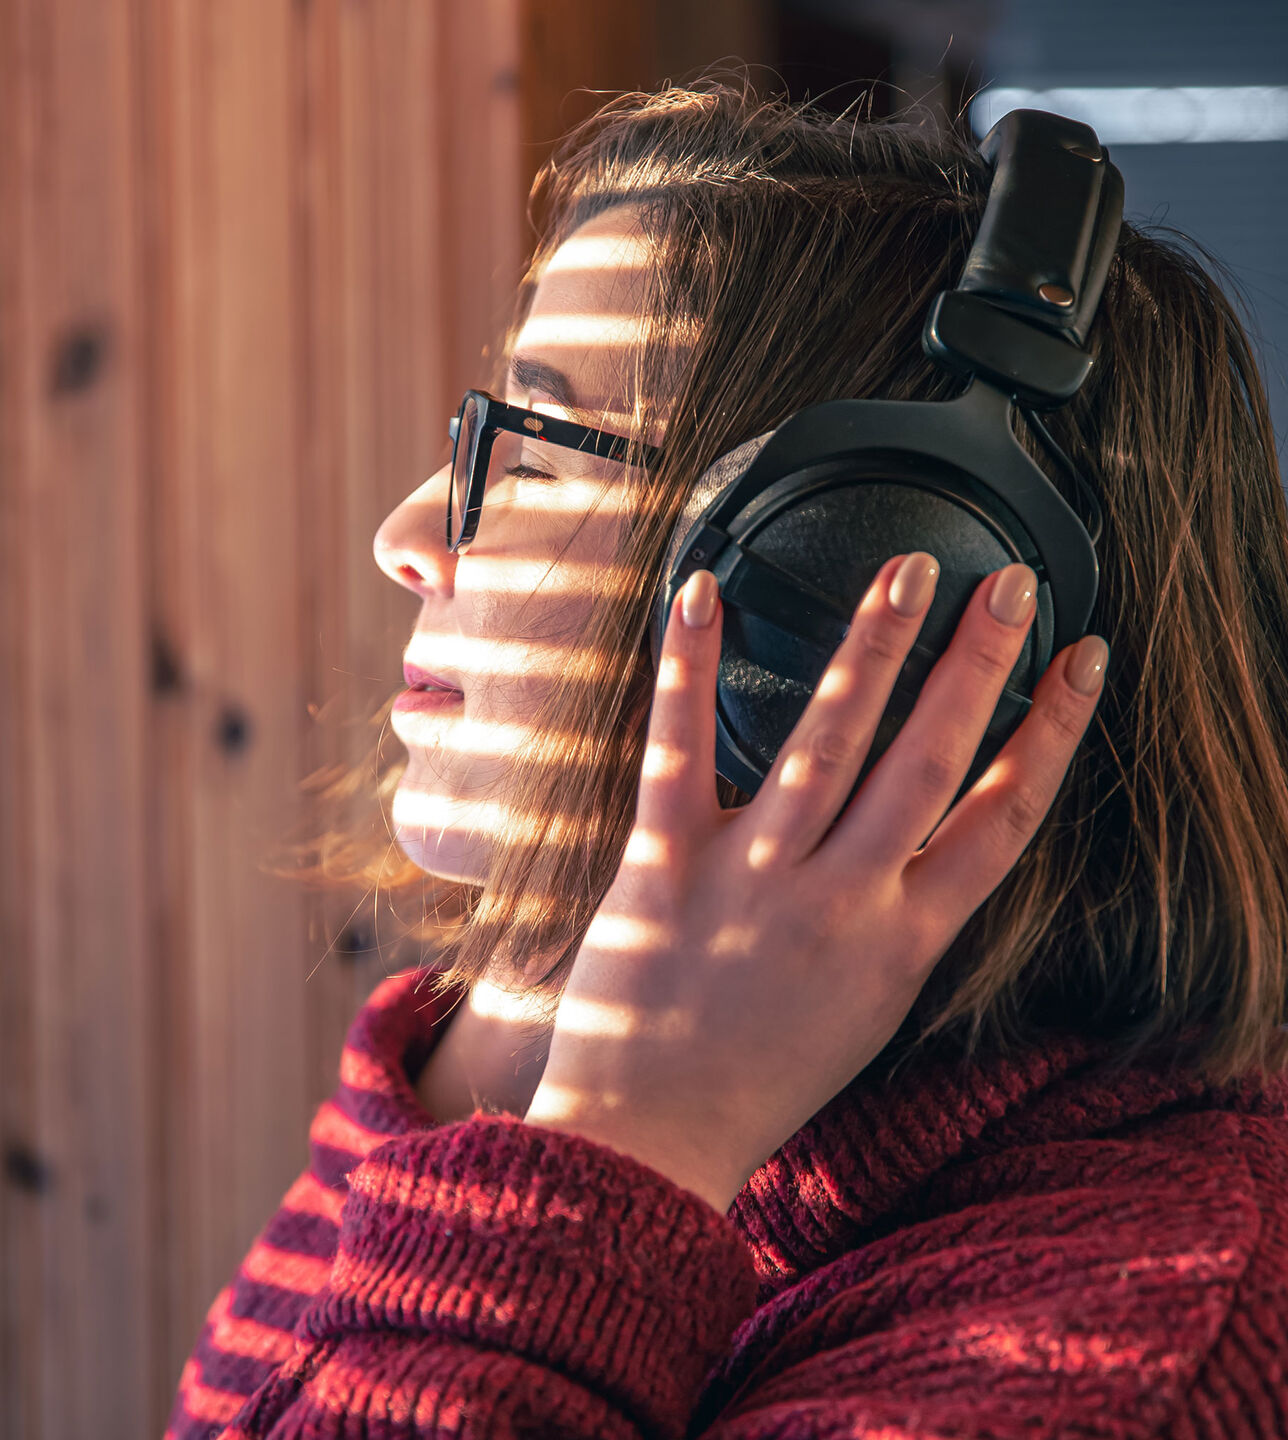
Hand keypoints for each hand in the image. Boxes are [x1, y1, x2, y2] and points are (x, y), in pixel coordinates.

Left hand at [521, 553, 1107, 1211]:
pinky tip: (704, 592)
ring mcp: (753, 877)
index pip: (1006, 817)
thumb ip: (904, 923)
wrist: (652, 1139)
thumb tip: (933, 843)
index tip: (1081, 663)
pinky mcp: (665, 863)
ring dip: (874, 647)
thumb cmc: (761, 1078)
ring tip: (907, 571)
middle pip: (932, 759)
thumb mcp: (868, 1009)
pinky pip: (680, 747)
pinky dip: (691, 666)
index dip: (1054, 731)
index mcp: (903, 942)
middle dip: (980, 662)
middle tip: (1008, 582)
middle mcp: (842, 901)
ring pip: (830, 741)